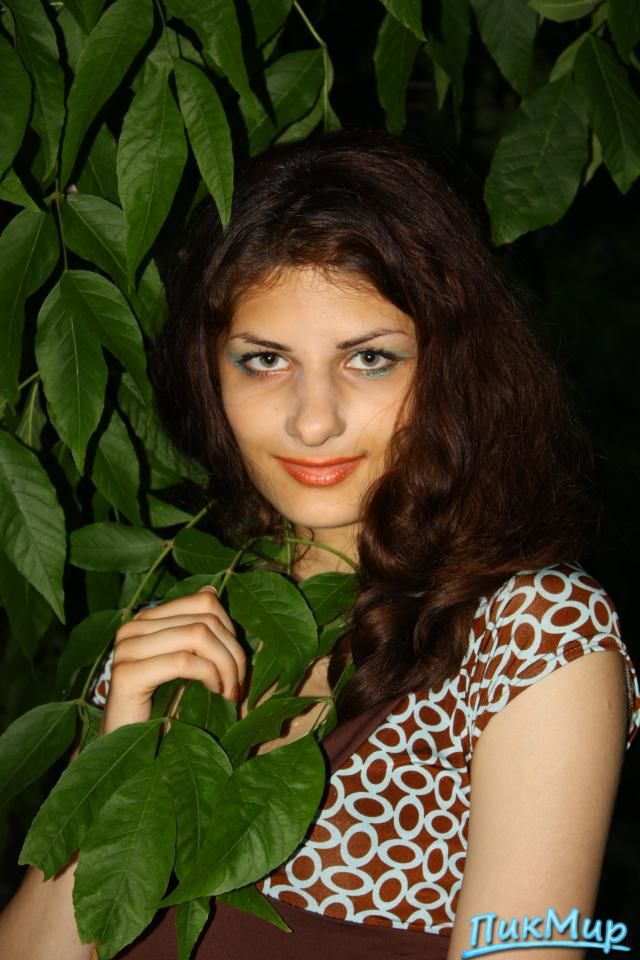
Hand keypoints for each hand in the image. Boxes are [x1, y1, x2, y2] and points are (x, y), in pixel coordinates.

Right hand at [101, 586, 246, 734]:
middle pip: (205, 619)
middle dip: (233, 652)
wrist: (124, 748)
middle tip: (238, 684)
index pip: (204, 601)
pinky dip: (209, 675)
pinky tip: (215, 692)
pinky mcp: (128, 674)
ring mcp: (127, 648)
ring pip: (198, 635)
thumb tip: (210, 590)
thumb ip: (195, 630)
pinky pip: (184, 661)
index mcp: (147, 619)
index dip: (230, 629)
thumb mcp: (184, 664)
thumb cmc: (159, 709)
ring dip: (225, 665)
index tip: (238, 664)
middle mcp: (133, 627)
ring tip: (229, 691)